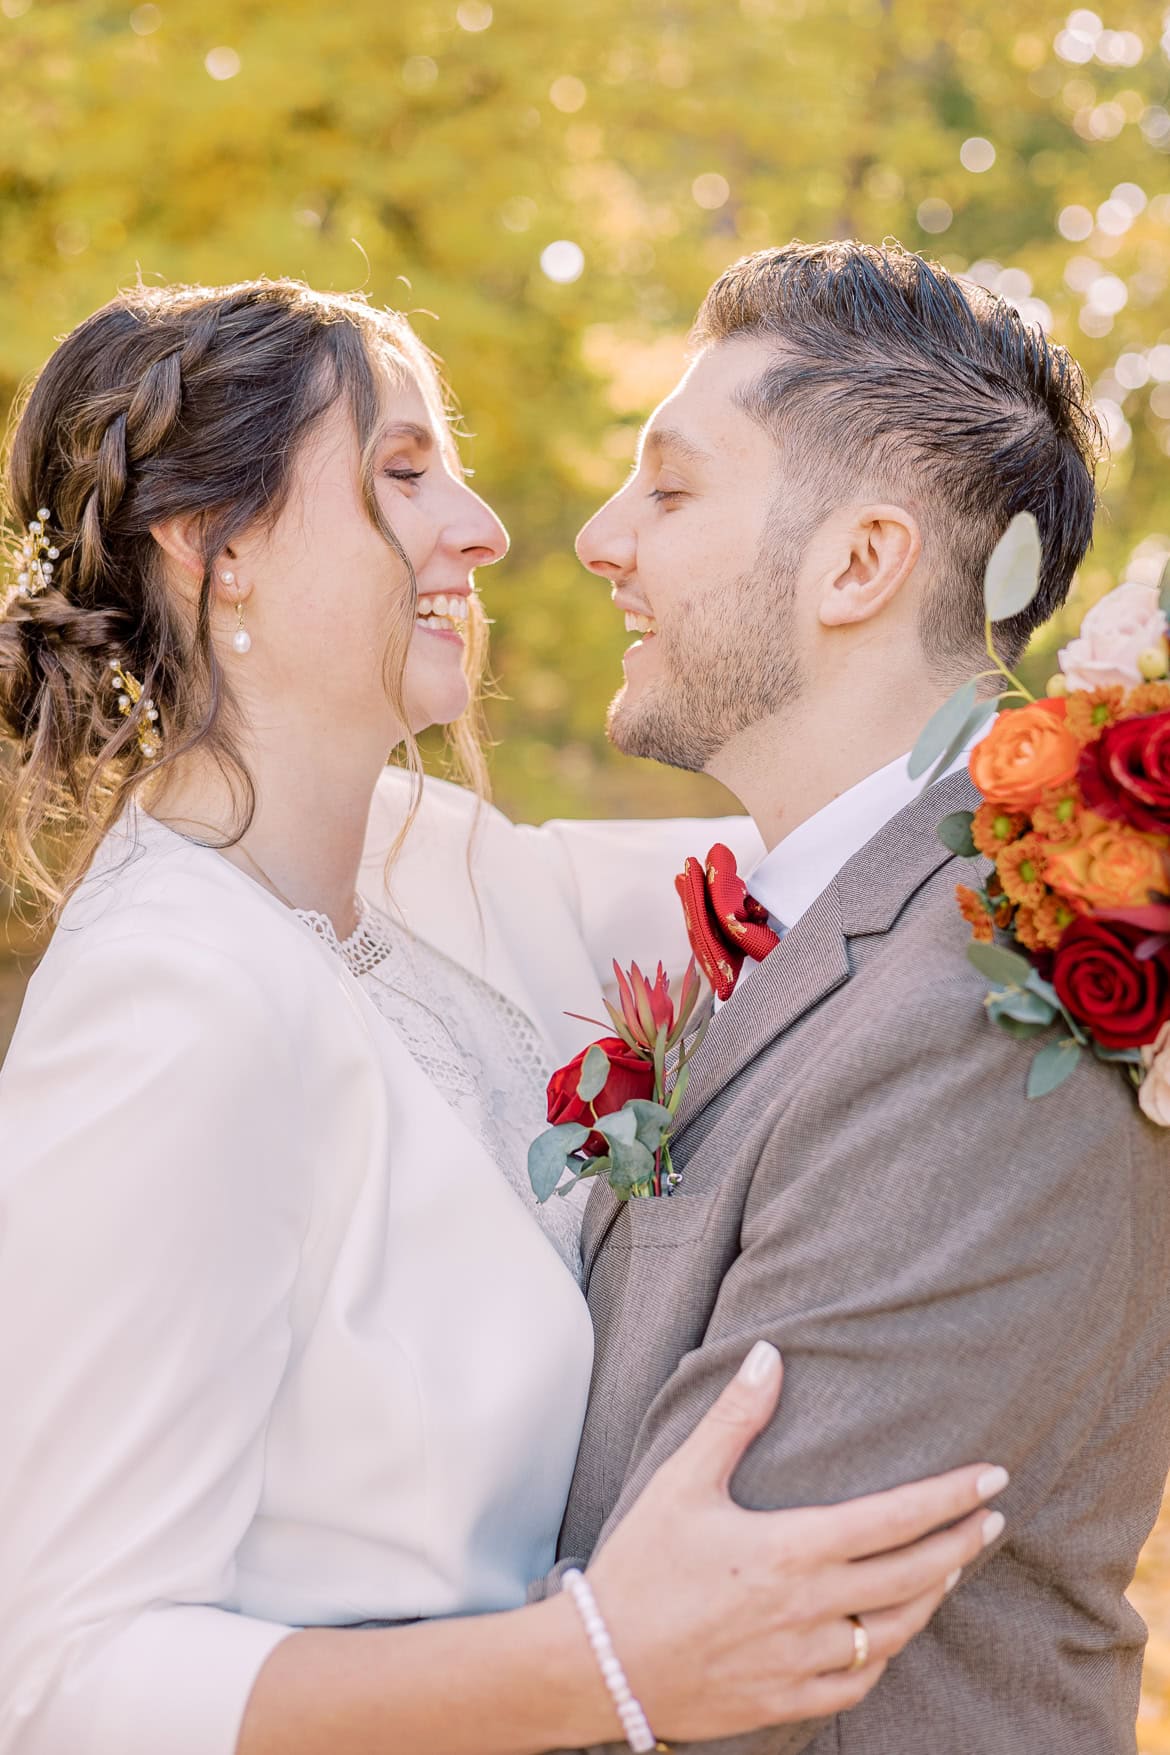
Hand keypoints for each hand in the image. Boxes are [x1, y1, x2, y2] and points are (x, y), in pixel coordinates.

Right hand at [587, 1342, 1006, 1741]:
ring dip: (931, 1596)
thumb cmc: (639, 1566)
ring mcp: (802, 1661)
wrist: (599, 1665)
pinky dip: (885, 1653)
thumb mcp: (681, 1481)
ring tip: (951, 1566)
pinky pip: (859, 1682)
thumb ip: (734, 1418)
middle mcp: (808, 1608)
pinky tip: (891, 1632)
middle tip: (993, 1518)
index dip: (950, 1497)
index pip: (894, 1518)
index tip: (992, 1478)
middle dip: (961, 1543)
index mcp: (790, 1549)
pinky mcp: (787, 1700)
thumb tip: (769, 1353)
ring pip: (894, 1632)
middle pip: (912, 1576)